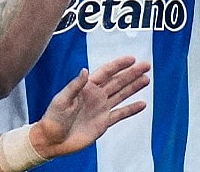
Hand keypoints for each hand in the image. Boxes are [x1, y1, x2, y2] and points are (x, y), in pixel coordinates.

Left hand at [31, 56, 149, 159]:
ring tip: (147, 79)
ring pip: (121, 95)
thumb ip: (75, 86)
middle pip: (117, 81)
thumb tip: (85, 70)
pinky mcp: (103, 122)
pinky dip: (131, 109)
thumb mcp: (62, 100)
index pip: (106, 72)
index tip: (131, 59)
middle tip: (146, 65)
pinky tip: (142, 104)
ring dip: (134, 87)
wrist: (53, 140)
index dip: (119, 65)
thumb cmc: (53, 119)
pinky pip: (120, 114)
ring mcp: (101, 108)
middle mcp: (96, 96)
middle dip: (132, 73)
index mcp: (86, 87)